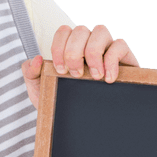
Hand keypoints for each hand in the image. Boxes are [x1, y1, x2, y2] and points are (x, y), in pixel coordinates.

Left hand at [22, 24, 138, 107]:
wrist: (86, 127)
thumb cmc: (65, 103)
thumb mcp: (42, 92)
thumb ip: (31, 74)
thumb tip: (38, 58)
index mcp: (70, 47)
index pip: (63, 31)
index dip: (59, 47)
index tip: (60, 71)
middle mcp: (89, 44)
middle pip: (80, 29)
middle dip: (74, 52)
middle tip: (75, 75)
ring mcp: (107, 49)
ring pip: (101, 31)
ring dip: (93, 53)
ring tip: (94, 76)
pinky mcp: (125, 59)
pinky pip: (120, 45)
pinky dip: (112, 60)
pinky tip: (108, 79)